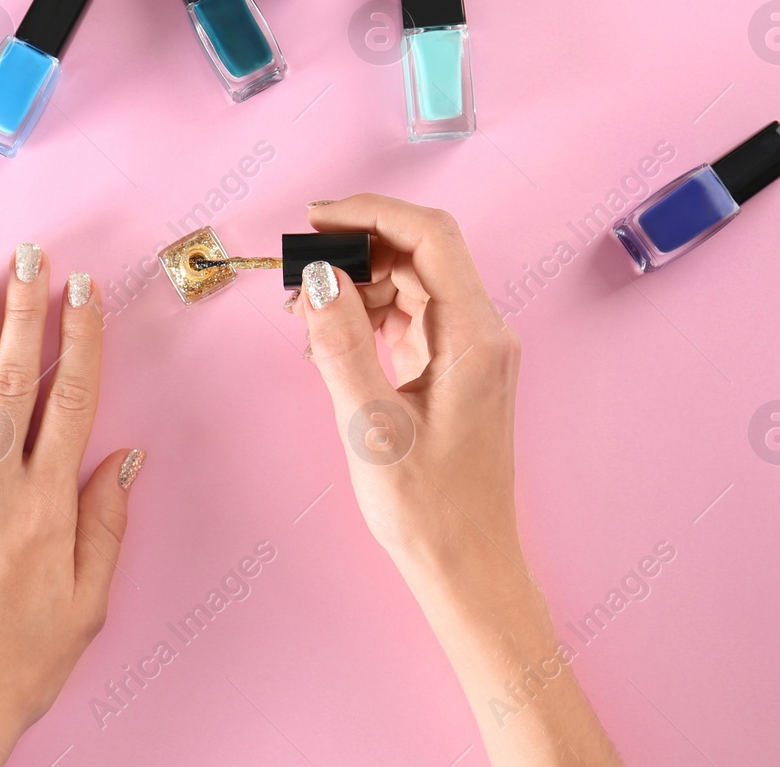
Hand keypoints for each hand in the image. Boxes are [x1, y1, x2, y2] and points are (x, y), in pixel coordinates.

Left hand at [0, 246, 143, 766]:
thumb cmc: (15, 667)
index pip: (68, 400)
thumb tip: (122, 459)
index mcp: (44, 508)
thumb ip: (105, 525)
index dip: (77, 339)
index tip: (81, 293)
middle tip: (29, 258)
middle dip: (22, 311)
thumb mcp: (87, 605)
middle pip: (9, 380)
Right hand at [297, 195, 520, 590]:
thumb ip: (341, 345)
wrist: (466, 566)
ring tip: (303, 319)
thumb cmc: (428, 510)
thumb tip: (316, 278)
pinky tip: (328, 342)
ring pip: (412, 284)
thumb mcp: (370, 427)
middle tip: (296, 273)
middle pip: (420, 254)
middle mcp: (484, 333)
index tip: (316, 218)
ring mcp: (471, 351)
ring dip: (357, 286)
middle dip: (356, 251)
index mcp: (476, 337)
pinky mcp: (454, 370)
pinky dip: (368, 317)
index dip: (372, 213)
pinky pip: (410, 318)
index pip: (430, 237)